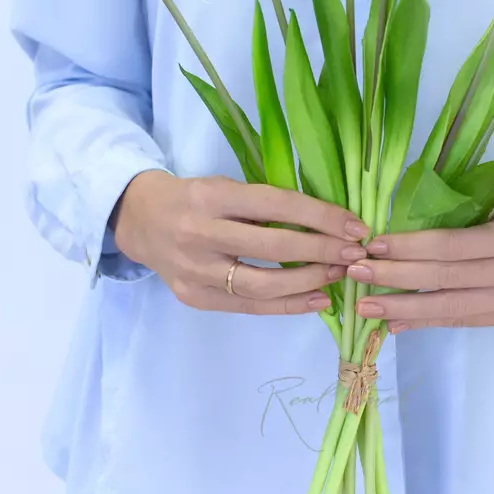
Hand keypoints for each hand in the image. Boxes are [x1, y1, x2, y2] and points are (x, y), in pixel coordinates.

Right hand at [112, 171, 368, 314]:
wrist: (138, 221)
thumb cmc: (193, 199)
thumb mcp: (223, 188)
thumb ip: (263, 204)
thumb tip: (326, 222)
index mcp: (211, 197)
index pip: (275, 205)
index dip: (319, 216)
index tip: (355, 226)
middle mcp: (200, 234)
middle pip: (273, 247)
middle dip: (322, 251)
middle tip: (354, 254)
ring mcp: (194, 270)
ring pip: (262, 284)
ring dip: (308, 281)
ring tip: (338, 277)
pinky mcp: (194, 297)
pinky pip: (248, 306)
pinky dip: (286, 305)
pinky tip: (317, 300)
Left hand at [349, 179, 493, 331]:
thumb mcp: (493, 192)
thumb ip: (453, 206)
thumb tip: (392, 223)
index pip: (453, 245)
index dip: (410, 248)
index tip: (372, 246)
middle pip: (448, 280)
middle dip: (397, 279)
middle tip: (357, 275)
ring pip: (452, 308)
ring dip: (403, 308)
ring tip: (366, 307)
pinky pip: (462, 321)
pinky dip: (424, 320)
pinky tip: (394, 321)